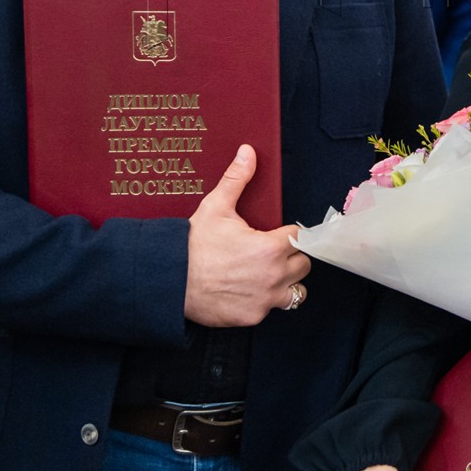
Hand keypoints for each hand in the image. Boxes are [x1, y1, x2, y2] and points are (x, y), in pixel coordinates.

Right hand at [184, 145, 310, 326]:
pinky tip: (249, 290)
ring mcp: (264, 299)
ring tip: (265, 274)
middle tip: (270, 253)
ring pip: (295, 291)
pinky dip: (264, 301)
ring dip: (286, 282)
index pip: (299, 238)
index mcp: (270, 248)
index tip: (276, 234)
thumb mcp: (215, 207)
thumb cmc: (191, 245)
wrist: (168, 281)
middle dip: (290, 257)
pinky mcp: (252, 317)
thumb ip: (237, 179)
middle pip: (302, 264)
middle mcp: (273, 276)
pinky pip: (272, 309)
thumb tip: (248, 152)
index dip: (287, 234)